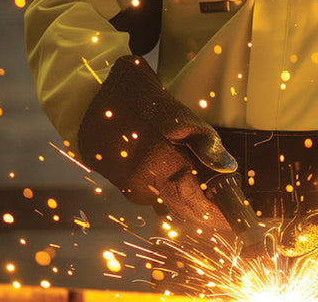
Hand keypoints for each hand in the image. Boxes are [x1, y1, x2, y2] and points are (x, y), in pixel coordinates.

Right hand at [77, 56, 236, 229]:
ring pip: (165, 198)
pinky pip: (148, 189)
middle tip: (220, 196)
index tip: (233, 222)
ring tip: (195, 171)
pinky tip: (166, 162)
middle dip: (202, 206)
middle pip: (181, 208)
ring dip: (182, 191)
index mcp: (162, 170)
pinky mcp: (118, 180)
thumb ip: (203, 141)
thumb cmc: (133, 99)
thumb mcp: (176, 113)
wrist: (85, 95)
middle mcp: (143, 186)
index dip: (216, 217)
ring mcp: (128, 186)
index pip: (196, 207)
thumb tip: (226, 167)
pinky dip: (163, 182)